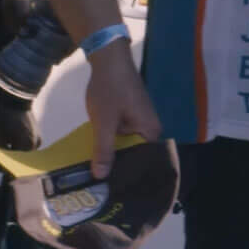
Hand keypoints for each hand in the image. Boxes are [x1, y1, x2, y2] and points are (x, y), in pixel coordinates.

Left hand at [81, 42, 158, 178]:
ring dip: (112, 154)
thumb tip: (101, 177)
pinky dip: (110, 142)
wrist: (109, 59)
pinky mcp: (130, 115)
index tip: (113, 189)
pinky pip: (122, 135)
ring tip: (97, 173)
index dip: (128, 174)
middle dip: (119, 167)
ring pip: (126, 145)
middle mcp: (150, 128)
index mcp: (150, 131)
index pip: (143, 161)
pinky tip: (97, 152)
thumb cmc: (110, 90)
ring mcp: (140, 121)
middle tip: (101, 186)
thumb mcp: (104, 122)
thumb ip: (103, 150)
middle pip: (135, 154)